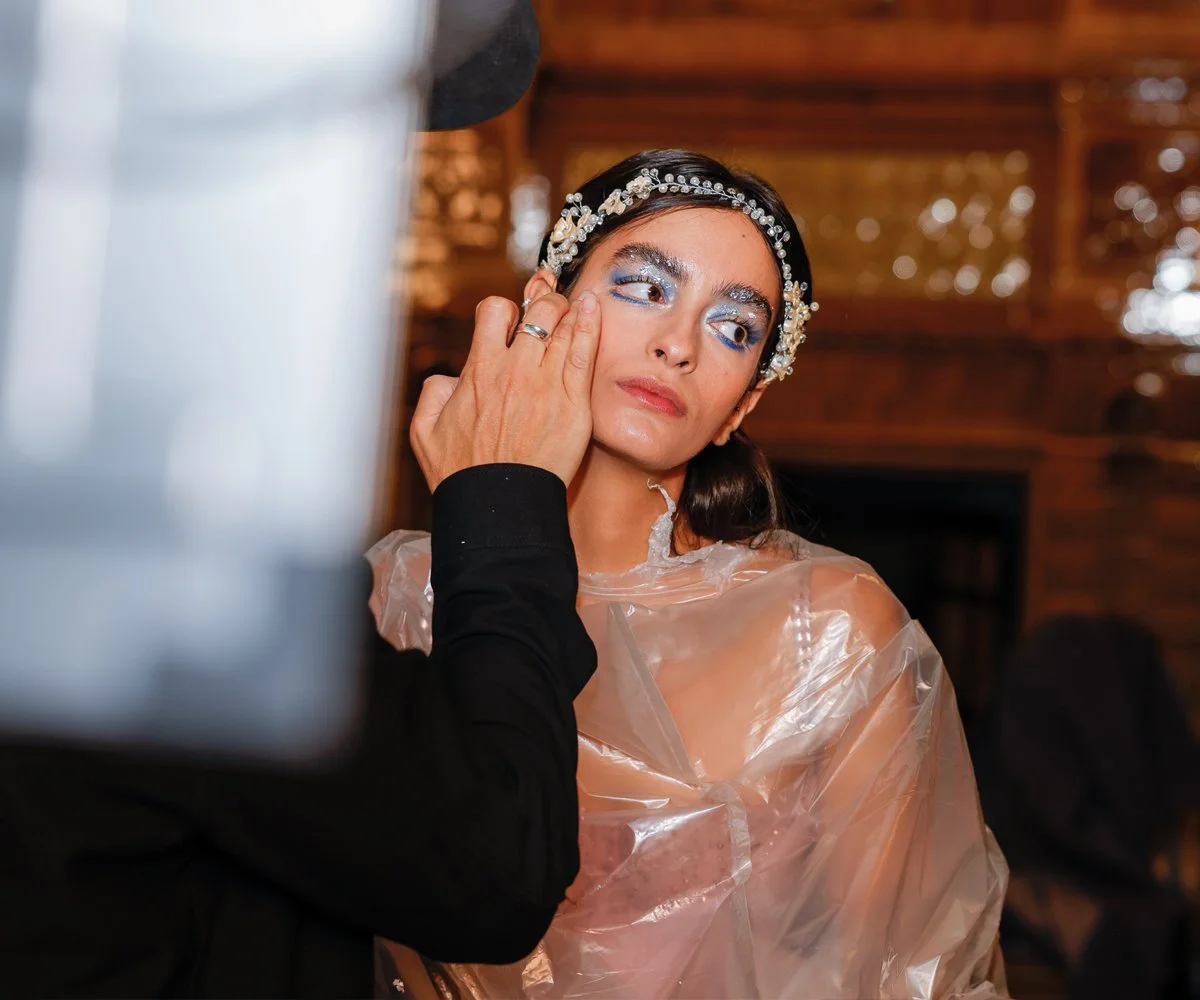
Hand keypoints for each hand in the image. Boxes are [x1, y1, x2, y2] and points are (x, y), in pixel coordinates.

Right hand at [409, 279, 601, 490]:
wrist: (498, 505)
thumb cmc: (461, 473)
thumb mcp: (425, 429)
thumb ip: (434, 391)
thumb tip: (451, 377)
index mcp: (480, 370)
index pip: (495, 310)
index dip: (503, 310)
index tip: (509, 323)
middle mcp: (515, 370)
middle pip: (538, 311)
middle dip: (544, 304)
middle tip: (548, 312)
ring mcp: (548, 385)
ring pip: (563, 326)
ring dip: (567, 312)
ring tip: (572, 308)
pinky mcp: (574, 404)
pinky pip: (584, 354)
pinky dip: (589, 326)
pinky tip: (591, 309)